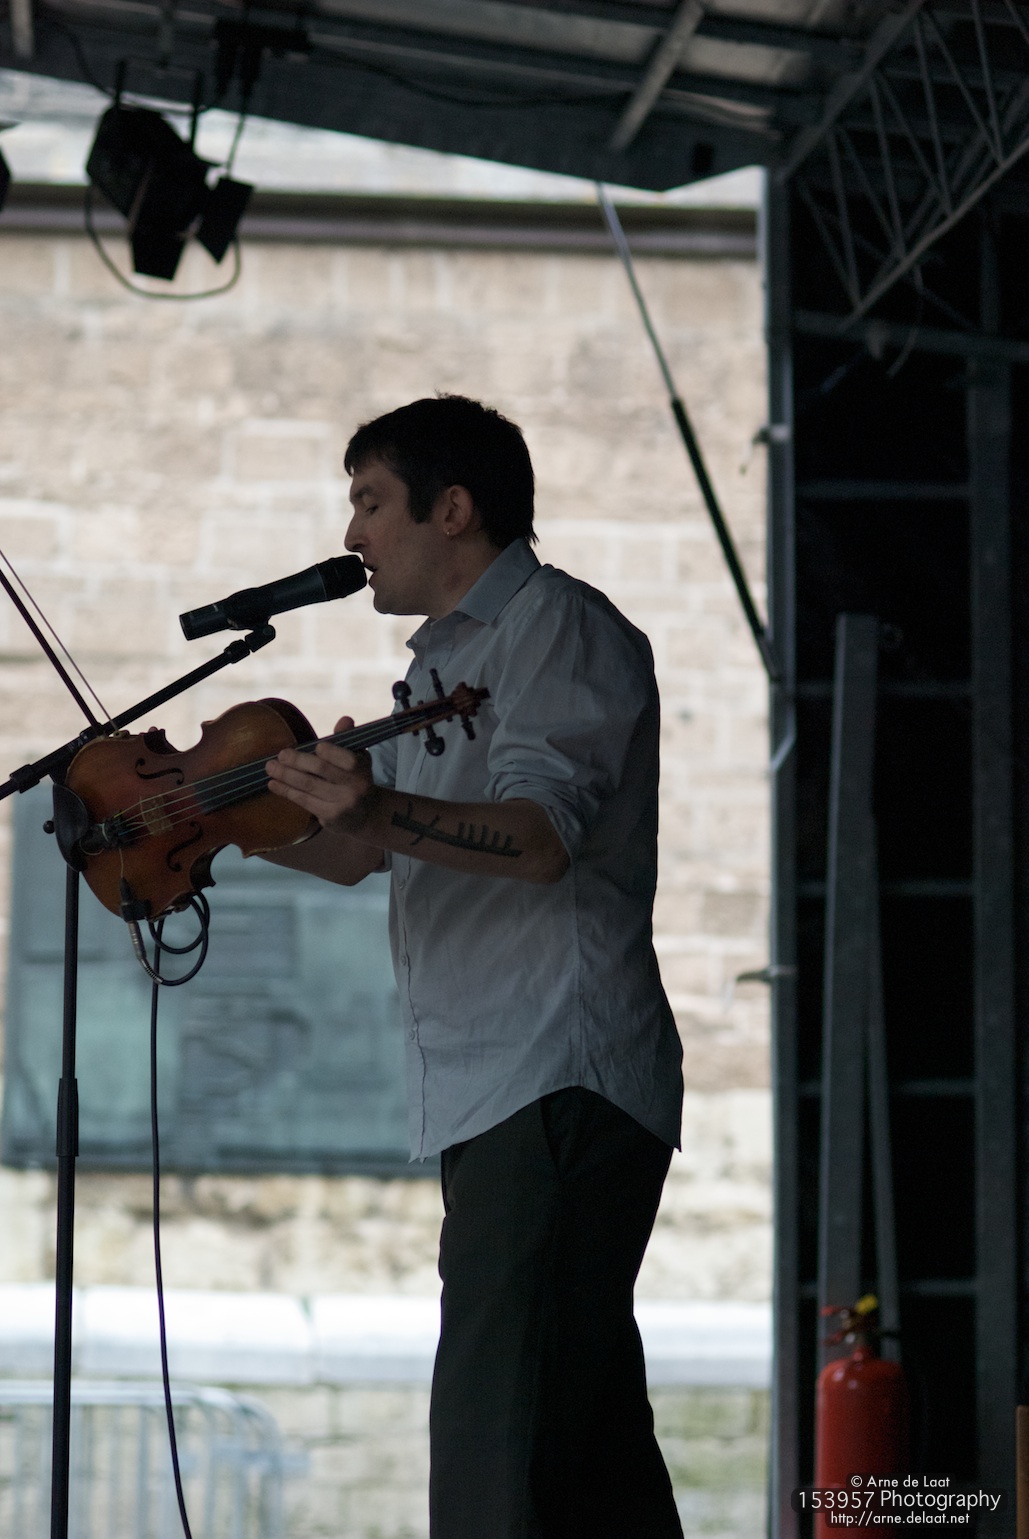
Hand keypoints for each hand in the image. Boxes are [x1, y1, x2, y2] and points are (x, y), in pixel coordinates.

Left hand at [266, 716, 378, 835]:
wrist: (367, 815)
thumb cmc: (356, 779)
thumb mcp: (358, 758)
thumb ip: (348, 738)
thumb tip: (345, 719)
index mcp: (362, 769)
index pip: (346, 758)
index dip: (331, 752)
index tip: (316, 746)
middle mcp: (354, 787)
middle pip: (321, 770)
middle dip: (298, 761)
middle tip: (281, 755)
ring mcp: (342, 804)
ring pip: (308, 786)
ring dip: (286, 775)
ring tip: (270, 768)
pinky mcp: (329, 817)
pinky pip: (304, 801)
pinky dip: (286, 791)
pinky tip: (274, 784)